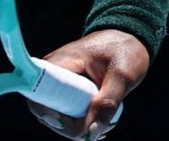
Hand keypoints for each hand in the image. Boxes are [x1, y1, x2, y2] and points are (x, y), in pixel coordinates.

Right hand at [26, 30, 149, 139]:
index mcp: (58, 64)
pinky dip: (81, 120)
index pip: (38, 99)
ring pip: (57, 115)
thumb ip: (107, 104)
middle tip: (96, 131)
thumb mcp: (122, 76)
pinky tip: (99, 122)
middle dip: (70, 127)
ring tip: (103, 124)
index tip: (77, 126)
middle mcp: (51, 73)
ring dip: (78, 125)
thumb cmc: (124, 51)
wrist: (130, 38)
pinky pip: (66, 111)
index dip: (53, 118)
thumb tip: (90, 135)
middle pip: (46, 112)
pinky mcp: (65, 89)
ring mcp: (57, 82)